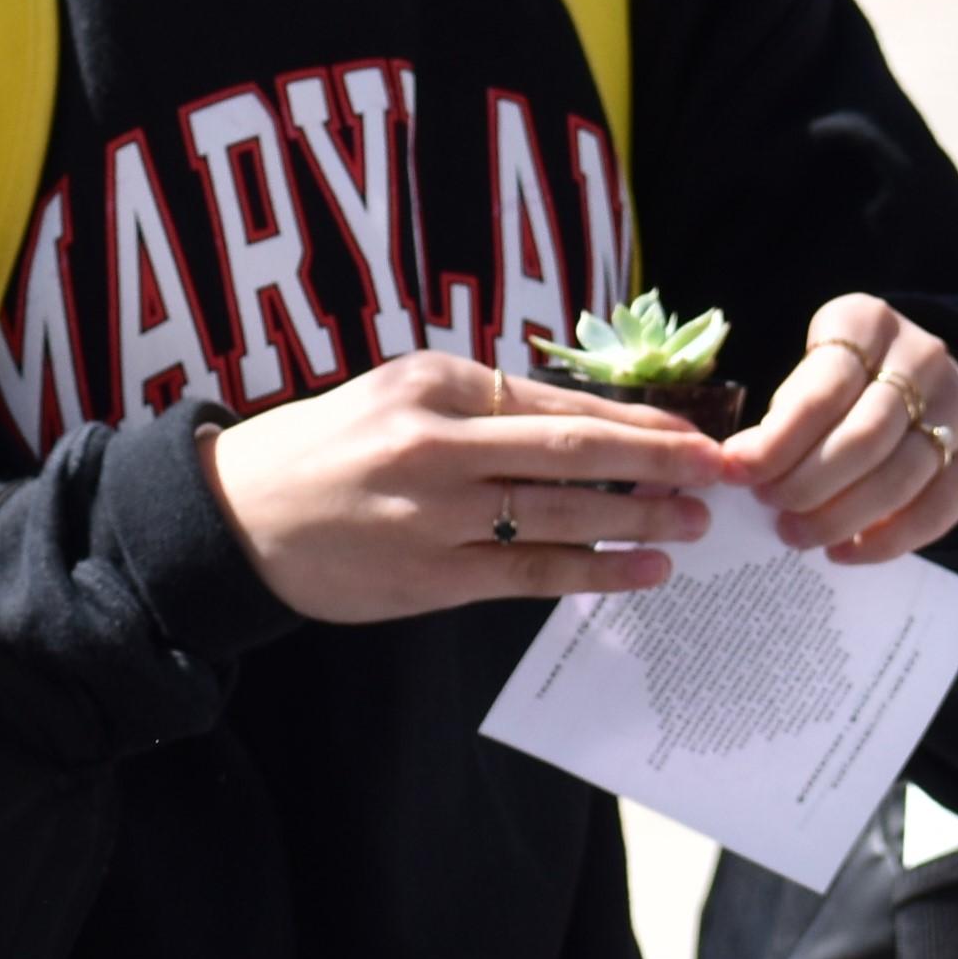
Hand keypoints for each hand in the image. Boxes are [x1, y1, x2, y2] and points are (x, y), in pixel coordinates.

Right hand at [195, 356, 727, 625]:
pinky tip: (642, 572)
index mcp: (434, 381)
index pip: (555, 400)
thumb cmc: (328, 450)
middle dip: (657, 459)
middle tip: (721, 468)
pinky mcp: (429, 576)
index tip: (693, 428)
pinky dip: (594, 571)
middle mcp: (437, 442)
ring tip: (694, 524)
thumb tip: (590, 425)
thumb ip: (482, 405)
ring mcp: (433, 513)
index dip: (634, 417)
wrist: (236, 517)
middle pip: (570, 450)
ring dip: (638, 520)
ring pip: (558, 514)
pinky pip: (529, 572)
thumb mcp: (398, 396)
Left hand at [729, 299, 957, 564]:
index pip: (822, 391)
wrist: (928, 384)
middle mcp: (923, 359)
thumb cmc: (847, 383)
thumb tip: (737, 470)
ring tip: (796, 534)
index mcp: (868, 324)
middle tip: (769, 507)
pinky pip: (934, 512)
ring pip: (898, 478)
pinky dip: (884, 541)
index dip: (776, 440)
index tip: (736, 471)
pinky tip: (844, 552)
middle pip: (863, 437)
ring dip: (839, 517)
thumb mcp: (813, 370)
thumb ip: (784, 414)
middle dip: (806, 483)